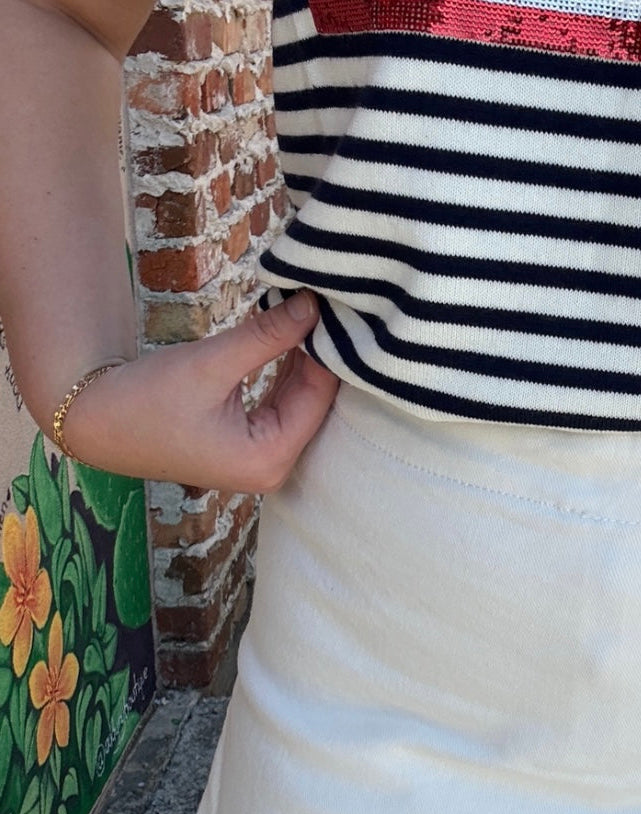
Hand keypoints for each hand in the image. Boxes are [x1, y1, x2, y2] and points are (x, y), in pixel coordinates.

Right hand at [61, 291, 340, 492]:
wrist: (94, 421)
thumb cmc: (146, 398)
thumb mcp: (211, 363)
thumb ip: (267, 336)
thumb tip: (313, 306)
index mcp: (269, 460)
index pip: (318, 399)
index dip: (327, 352)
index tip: (333, 308)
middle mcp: (274, 468)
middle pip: (314, 404)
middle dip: (319, 356)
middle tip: (328, 306)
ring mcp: (263, 460)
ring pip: (300, 402)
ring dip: (303, 361)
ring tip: (312, 314)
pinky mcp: (251, 446)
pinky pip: (281, 406)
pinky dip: (285, 374)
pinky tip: (292, 337)